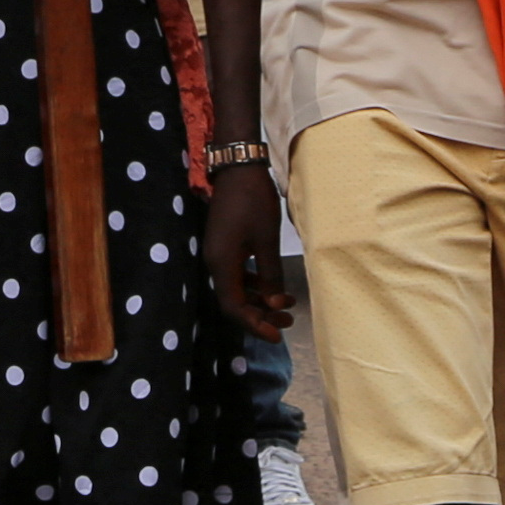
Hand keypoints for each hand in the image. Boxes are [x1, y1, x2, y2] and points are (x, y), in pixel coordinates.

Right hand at [204, 158, 296, 337]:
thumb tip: (276, 303)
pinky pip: (238, 274)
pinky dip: (255, 284)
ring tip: (287, 306)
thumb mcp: (267, 240)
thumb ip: (271, 274)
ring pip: (237, 288)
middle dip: (261, 315)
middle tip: (288, 322)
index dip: (254, 325)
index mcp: (222, 263)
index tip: (277, 336)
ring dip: (260, 300)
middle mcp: (215, 262)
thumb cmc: (253, 201)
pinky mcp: (225, 245)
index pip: (233, 307)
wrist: (238, 168)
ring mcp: (219, 254)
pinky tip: (274, 285)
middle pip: (234, 301)